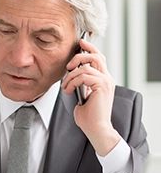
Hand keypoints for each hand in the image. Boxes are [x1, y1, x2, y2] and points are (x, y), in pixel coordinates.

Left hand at [61, 38, 119, 155]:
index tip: (80, 42)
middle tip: (68, 66)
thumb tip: (71, 78)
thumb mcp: (82, 97)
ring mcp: (105, 82)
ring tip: (65, 87)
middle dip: (79, 56)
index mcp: (103, 80)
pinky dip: (72, 82)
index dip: (90, 48)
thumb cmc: (88, 117)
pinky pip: (84, 76)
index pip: (99, 58)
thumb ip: (81, 85)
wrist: (96, 129)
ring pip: (86, 67)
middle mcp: (107, 79)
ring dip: (70, 76)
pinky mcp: (102, 86)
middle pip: (96, 56)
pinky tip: (68, 90)